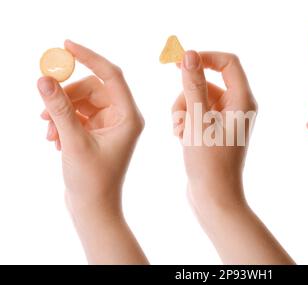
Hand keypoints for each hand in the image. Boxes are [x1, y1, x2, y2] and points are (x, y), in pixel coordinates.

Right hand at [38, 40, 146, 263]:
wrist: (94, 208)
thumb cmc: (92, 181)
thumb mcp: (73, 141)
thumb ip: (59, 109)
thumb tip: (44, 78)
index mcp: (129, 116)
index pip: (111, 75)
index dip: (89, 57)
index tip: (66, 45)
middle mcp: (124, 117)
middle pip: (93, 88)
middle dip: (67, 95)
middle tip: (44, 108)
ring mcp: (112, 125)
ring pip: (84, 101)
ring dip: (62, 110)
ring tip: (48, 132)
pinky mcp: (100, 132)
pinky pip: (80, 114)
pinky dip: (64, 121)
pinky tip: (54, 139)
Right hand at [171, 51, 292, 263]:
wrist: (213, 197)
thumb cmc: (209, 161)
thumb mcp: (198, 119)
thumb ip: (193, 84)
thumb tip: (189, 54)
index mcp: (243, 100)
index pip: (228, 62)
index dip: (204, 57)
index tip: (180, 62)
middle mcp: (238, 107)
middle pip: (207, 81)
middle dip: (187, 94)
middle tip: (181, 116)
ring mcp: (225, 119)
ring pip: (197, 98)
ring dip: (182, 111)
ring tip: (181, 133)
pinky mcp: (214, 130)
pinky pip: (195, 113)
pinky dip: (184, 121)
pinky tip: (181, 139)